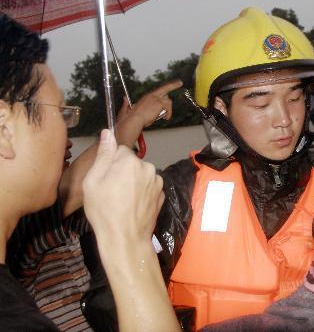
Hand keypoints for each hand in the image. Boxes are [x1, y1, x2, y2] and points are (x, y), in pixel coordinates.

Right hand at [82, 129, 163, 244]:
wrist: (125, 238)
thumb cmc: (104, 211)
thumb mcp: (93, 181)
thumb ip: (103, 155)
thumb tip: (108, 133)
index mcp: (131, 161)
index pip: (120, 151)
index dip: (110, 163)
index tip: (104, 178)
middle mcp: (148, 167)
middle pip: (132, 162)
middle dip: (122, 172)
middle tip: (111, 191)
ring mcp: (158, 182)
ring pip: (141, 174)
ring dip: (133, 182)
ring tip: (122, 201)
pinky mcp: (162, 194)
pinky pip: (149, 186)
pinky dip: (142, 192)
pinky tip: (133, 205)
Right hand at [118, 79, 182, 126]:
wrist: (134, 120)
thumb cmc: (131, 117)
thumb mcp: (129, 109)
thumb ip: (127, 104)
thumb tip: (124, 98)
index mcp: (147, 97)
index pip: (159, 90)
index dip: (166, 87)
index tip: (173, 83)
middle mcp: (152, 96)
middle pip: (166, 88)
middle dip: (173, 85)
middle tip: (180, 83)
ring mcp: (156, 98)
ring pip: (168, 101)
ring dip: (168, 110)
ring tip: (165, 117)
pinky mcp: (160, 103)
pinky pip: (168, 107)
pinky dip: (169, 113)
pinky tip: (166, 118)